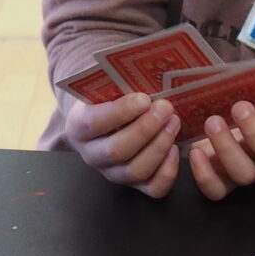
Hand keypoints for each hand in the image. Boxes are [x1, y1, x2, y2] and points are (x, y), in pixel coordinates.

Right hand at [66, 91, 180, 197]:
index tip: (144, 98)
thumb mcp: (106, 87)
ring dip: (159, 146)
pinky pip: (153, 188)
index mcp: (78, 127)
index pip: (94, 123)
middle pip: (117, 150)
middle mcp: (92, 155)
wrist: (109, 119)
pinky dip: (168, 171)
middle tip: (166, 108)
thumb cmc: (110, 98)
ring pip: (136, 171)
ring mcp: (114, 173)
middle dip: (145, 129)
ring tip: (174, 122)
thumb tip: (147, 66)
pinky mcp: (135, 185)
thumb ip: (119, 82)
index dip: (120, 112)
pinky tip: (176, 149)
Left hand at [187, 98, 254, 200]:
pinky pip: (217, 190)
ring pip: (245, 174)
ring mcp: (249, 171)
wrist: (232, 122)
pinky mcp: (223, 182)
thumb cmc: (249, 100)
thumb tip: (246, 70)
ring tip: (212, 121)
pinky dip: (204, 174)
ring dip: (227, 148)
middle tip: (239, 107)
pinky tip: (195, 151)